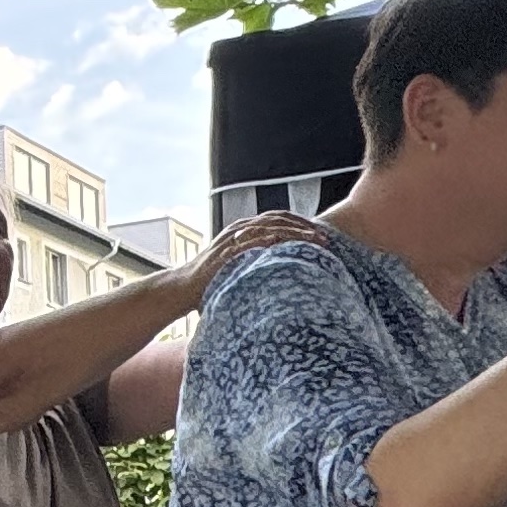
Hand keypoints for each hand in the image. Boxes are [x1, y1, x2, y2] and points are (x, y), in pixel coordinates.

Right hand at [170, 211, 329, 312]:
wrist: (182, 288)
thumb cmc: (211, 281)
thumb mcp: (239, 267)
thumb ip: (257, 264)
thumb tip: (283, 274)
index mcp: (244, 230)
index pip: (277, 218)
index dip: (300, 223)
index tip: (320, 234)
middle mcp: (239, 229)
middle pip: (277, 219)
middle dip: (303, 226)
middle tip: (324, 238)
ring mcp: (232, 239)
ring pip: (269, 227)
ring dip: (294, 233)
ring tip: (314, 241)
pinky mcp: (226, 252)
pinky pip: (251, 242)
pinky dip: (270, 240)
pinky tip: (286, 244)